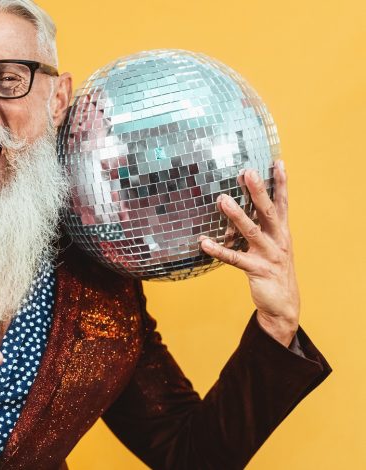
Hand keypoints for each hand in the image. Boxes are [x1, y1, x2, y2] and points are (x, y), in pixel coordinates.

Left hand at [199, 160, 298, 345]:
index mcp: (282, 231)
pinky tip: (204, 243)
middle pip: (267, 211)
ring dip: (236, 215)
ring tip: (222, 200)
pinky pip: (235, 259)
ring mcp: (269, 255)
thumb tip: (238, 205)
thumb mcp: (271, 245)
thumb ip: (259, 226)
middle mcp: (279, 240)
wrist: (283, 305)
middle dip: (258, 191)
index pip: (282, 203)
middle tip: (247, 172)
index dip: (281, 183)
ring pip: (251, 231)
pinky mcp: (258, 271)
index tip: (276, 162)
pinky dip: (219, 251)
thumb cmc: (273, 269)